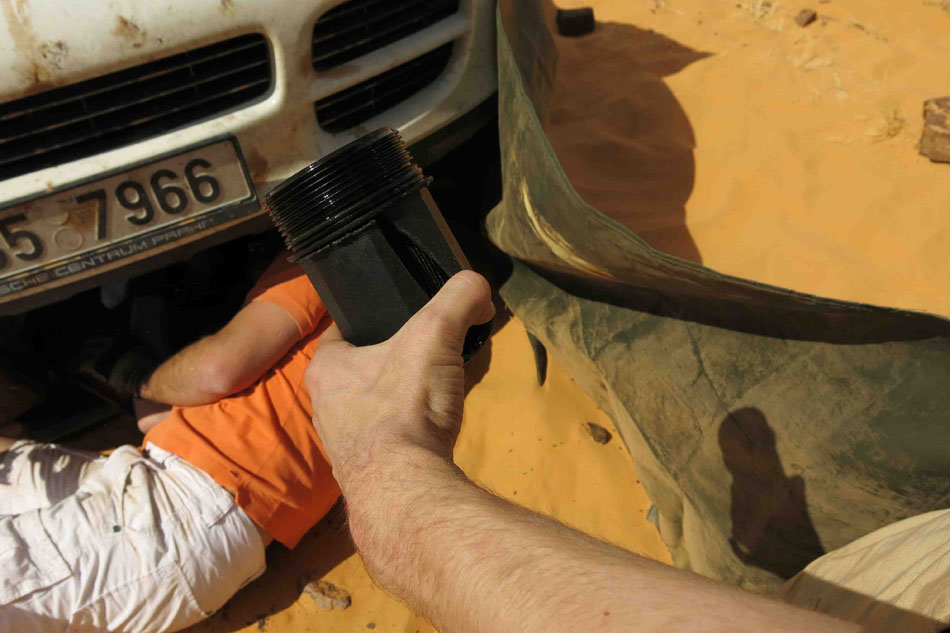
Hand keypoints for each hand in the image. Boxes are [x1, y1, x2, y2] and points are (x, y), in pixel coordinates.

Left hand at [304, 271, 494, 495]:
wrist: (406, 488)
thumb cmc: (406, 404)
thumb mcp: (435, 333)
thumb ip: (458, 298)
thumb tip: (478, 287)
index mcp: (324, 367)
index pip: (345, 329)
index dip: (375, 318)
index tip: (405, 319)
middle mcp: (323, 407)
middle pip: (362, 369)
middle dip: (394, 362)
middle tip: (429, 355)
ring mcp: (342, 445)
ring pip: (373, 407)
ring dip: (401, 400)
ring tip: (435, 393)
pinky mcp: (365, 475)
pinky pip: (386, 442)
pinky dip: (408, 433)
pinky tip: (431, 432)